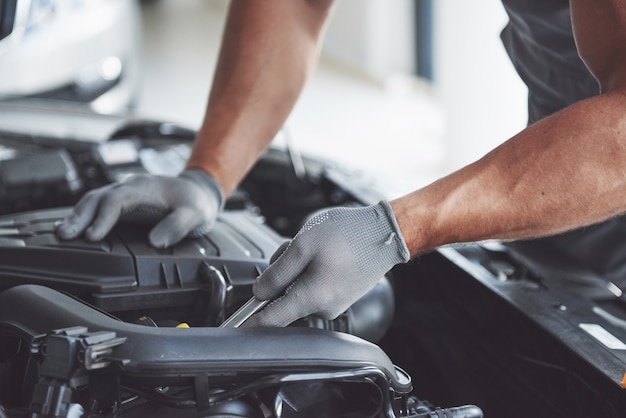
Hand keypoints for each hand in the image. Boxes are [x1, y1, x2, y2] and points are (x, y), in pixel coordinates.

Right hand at [55, 169, 222, 247]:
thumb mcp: (195, 214)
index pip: (117, 200)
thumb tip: (155, 242)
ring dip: (77, 215)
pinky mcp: (123, 200)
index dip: (103, 218)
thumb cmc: (195, 202)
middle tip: (65, 235)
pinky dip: (84, 214)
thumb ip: (177, 226)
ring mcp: (124, 192)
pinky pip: (98, 204)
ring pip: (94, 199)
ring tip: (62, 233)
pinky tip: (74, 227)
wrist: (199, 190)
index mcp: (145, 189)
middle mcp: (130, 187)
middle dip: (80, 216)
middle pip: (98, 197)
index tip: (93, 236)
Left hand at [243, 201, 409, 326]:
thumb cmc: (349, 235)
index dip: (248, 321)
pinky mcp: (342, 296)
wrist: (386, 233)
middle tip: (296, 248)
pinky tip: (326, 254)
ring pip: (299, 289)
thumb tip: (259, 292)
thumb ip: (276, 272)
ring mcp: (335, 304)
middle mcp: (323, 309)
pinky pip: (315, 287)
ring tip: (317, 248)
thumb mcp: (303, 245)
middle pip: (283, 299)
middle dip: (281, 275)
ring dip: (298, 269)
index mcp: (311, 299)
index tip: (233, 326)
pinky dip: (312, 271)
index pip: (270, 321)